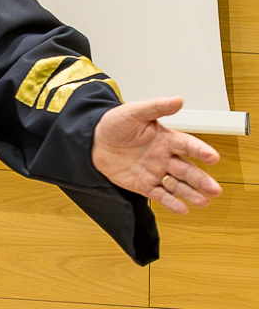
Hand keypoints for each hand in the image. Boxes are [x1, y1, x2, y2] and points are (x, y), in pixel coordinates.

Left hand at [91, 96, 220, 214]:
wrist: (92, 141)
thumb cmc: (114, 124)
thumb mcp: (135, 112)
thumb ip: (156, 107)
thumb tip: (178, 100)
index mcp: (166, 139)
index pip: (188, 145)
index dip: (200, 151)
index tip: (213, 158)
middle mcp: (164, 157)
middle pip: (187, 170)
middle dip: (201, 180)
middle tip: (215, 189)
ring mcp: (154, 172)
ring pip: (176, 185)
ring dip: (191, 193)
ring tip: (204, 202)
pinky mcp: (142, 185)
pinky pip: (158, 195)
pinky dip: (170, 202)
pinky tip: (183, 209)